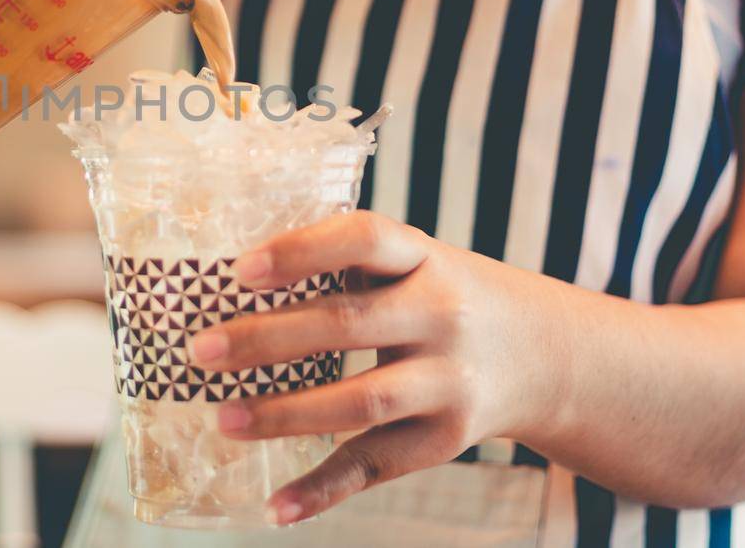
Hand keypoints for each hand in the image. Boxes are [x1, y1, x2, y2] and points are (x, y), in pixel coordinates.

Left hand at [188, 211, 558, 524]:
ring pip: (361, 401)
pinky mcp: (446, 439)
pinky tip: (276, 504)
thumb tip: (224, 287)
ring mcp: (449, 381)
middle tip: (201, 350)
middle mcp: (443, 314)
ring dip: (285, 414)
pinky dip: (324, 489)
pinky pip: (377, 466)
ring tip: (224, 418)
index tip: (239, 270)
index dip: (301, 251)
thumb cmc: (439, 296)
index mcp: (424, 256)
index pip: (363, 239)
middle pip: (348, 324)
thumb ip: (343, 267)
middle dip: (268, 339)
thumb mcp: (412, 262)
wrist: (543, 352)